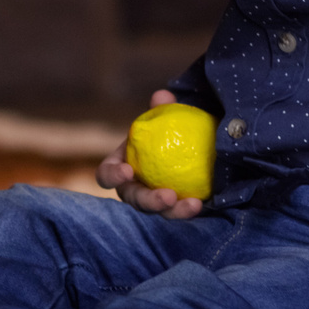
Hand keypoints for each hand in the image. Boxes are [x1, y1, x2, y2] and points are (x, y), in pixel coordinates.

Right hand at [97, 89, 204, 219]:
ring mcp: (153, 202)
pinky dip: (189, 209)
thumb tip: (163, 97)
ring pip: (159, 212)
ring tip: (192, 204)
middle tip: (168, 196)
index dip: (112, 175)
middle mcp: (134, 188)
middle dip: (148, 201)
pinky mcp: (174, 208)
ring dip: (173, 211)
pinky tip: (201, 202)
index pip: (106, 175)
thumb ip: (162, 110)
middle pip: (134, 200)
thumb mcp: (164, 119)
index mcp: (121, 167)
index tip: (128, 171)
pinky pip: (179, 211)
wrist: (187, 144)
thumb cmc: (165, 130)